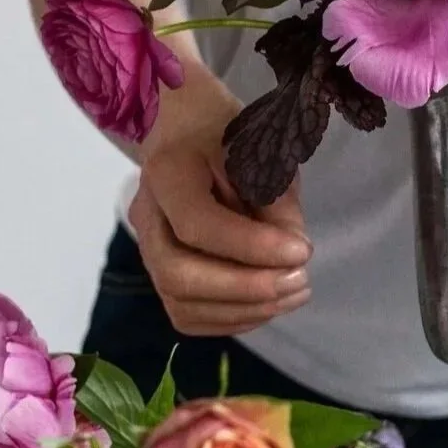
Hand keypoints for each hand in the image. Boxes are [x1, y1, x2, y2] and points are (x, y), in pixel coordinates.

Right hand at [128, 79, 312, 335]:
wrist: (184, 129)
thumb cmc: (226, 135)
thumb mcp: (262, 153)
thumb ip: (277, 204)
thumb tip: (292, 257)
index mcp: (166, 172)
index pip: (196, 224)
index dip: (251, 247)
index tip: (302, 250)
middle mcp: (146, 216)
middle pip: (178, 274)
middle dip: (246, 289)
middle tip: (300, 280)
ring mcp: (146, 249)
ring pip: (182, 303)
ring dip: (246, 309)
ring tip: (294, 292)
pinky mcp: (160, 274)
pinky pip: (189, 315)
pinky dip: (233, 318)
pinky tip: (269, 303)